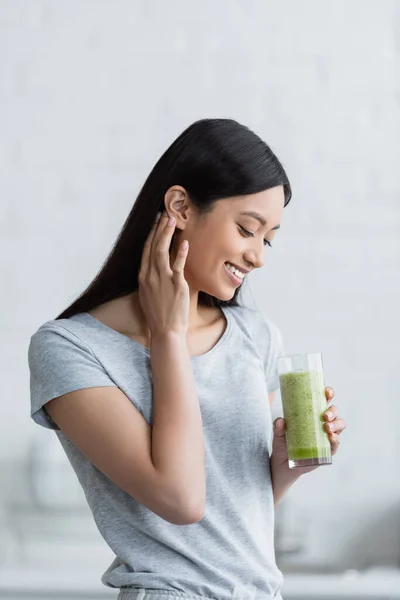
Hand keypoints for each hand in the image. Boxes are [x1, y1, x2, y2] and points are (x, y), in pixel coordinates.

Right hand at [138, 210, 189, 337]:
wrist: (165, 331)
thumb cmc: (159, 315)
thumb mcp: (149, 294)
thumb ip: (151, 279)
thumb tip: (156, 269)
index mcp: (143, 277)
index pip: (145, 250)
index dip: (150, 234)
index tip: (154, 222)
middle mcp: (150, 276)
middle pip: (152, 246)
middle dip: (158, 228)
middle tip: (164, 214)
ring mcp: (162, 279)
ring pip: (162, 251)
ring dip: (167, 234)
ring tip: (172, 220)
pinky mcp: (176, 285)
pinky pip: (178, 265)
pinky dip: (180, 253)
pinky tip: (184, 242)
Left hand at [271, 386, 346, 475]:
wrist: (282, 464)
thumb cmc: (282, 443)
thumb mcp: (278, 433)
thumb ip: (277, 426)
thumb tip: (280, 421)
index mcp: (312, 413)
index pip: (324, 400)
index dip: (328, 393)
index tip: (327, 392)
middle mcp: (322, 422)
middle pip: (334, 412)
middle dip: (332, 411)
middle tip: (324, 416)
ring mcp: (327, 436)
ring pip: (339, 425)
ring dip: (336, 424)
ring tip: (327, 428)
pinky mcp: (328, 450)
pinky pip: (336, 443)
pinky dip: (336, 439)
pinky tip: (331, 437)